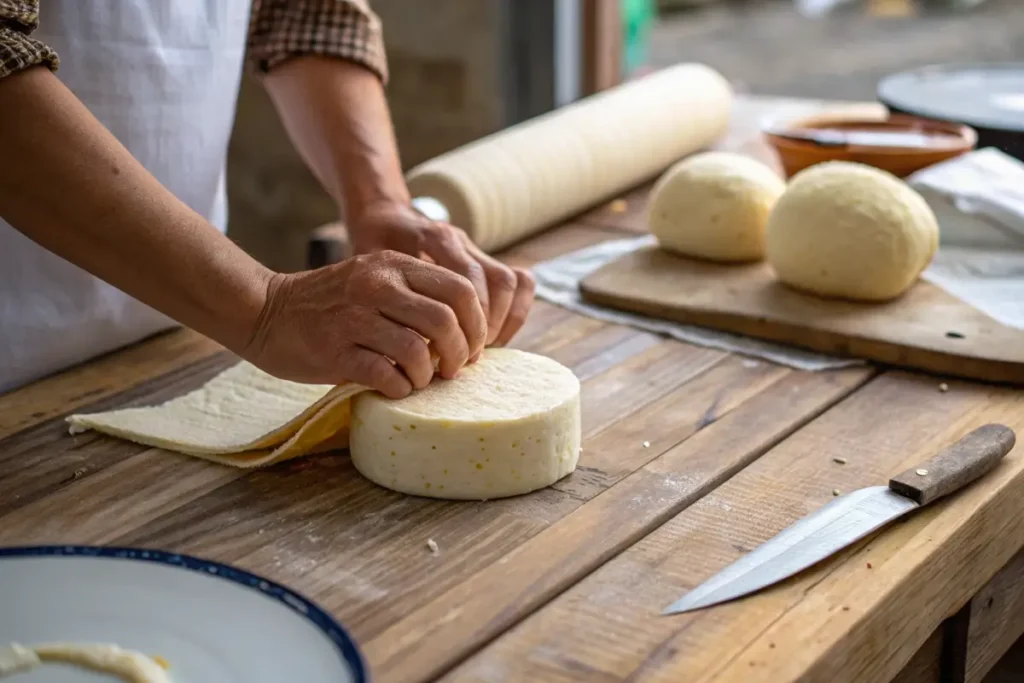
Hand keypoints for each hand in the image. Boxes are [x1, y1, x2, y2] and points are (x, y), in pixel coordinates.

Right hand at [243, 250, 486, 398]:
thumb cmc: (331, 305)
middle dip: (460, 354)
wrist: (265, 311)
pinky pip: (385, 375)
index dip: (476, 324)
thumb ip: (416, 295)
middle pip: (445, 321)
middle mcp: (376, 286)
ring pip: (418, 351)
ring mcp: (353, 318)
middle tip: (454, 369)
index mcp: (392, 265)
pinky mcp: (334, 351)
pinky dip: (398, 388)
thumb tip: (469, 332)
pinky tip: (394, 387)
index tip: (472, 346)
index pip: (460, 289)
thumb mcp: (375, 280)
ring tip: (420, 380)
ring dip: (427, 375)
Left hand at [348, 201, 535, 350]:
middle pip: (496, 282)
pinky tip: (495, 336)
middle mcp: (460, 239)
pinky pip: (520, 282)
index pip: (465, 282)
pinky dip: (515, 311)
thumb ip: (386, 292)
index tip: (451, 352)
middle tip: (468, 356)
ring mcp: (476, 247)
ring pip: (512, 282)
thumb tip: (400, 345)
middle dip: (486, 326)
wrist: (384, 215)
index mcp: (432, 237)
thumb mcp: (368, 264)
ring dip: (502, 321)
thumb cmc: (371, 246)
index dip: (465, 322)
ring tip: (482, 348)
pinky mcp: (486, 258)